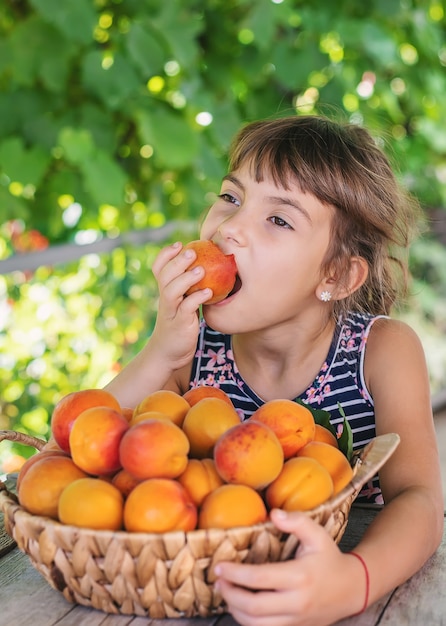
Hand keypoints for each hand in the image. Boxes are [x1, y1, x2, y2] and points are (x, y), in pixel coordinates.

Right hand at [149, 242, 212, 370]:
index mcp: (165, 291)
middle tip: (192, 251)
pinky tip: (209, 293)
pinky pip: (186, 309)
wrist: (169, 354)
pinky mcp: (180, 324)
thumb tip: (209, 268)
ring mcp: (171, 311)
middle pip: (164, 275)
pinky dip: (196, 299)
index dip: (165, 255)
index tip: (179, 244)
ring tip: (201, 270)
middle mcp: (165, 299)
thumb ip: (189, 289)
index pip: (158, 268)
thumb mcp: (182, 304)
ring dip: (186, 278)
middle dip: (177, 261)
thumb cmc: (180, 325)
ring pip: (171, 290)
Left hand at [214, 509, 363, 625]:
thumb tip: (273, 513)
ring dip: (235, 610)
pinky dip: (248, 621)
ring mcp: (296, 620)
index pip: (259, 578)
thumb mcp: (317, 534)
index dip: (234, 574)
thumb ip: (296, 521)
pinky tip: (240, 605)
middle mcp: (297, 602)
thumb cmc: (330, 559)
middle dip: (230, 594)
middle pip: (253, 607)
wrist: (352, 589)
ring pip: (257, 625)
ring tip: (226, 592)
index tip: (220, 566)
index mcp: (299, 577)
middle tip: (218, 580)